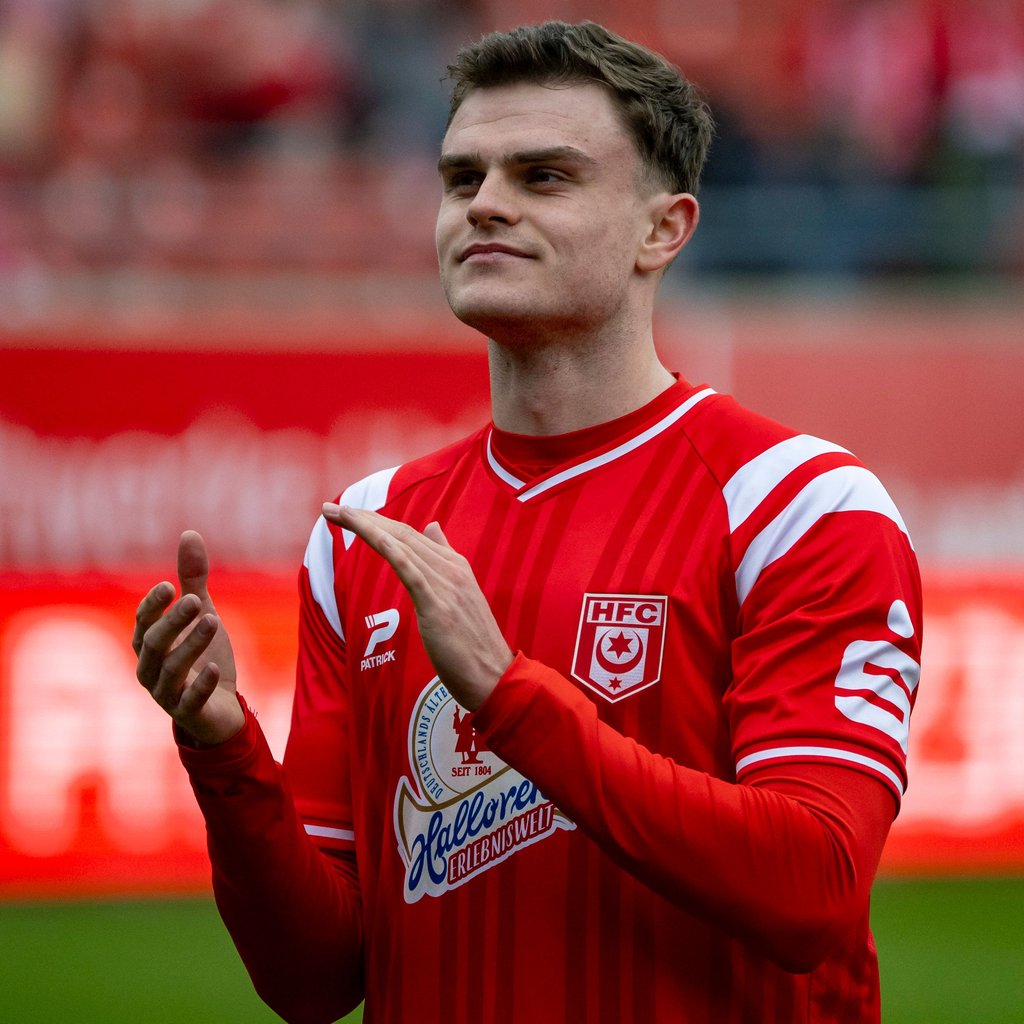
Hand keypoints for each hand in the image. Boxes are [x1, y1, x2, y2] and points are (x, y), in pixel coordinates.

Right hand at [132, 530, 244, 745]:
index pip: (143, 623)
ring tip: (212, 620)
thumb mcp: (202, 613)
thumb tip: (189, 533)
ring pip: (170, 671)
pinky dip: (200, 686)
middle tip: (195, 600)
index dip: (152, 606)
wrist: (222, 709)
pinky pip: (189, 703)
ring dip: (190, 645)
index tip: (170, 585)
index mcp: (150, 646)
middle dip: (173, 621)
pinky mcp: (189, 714)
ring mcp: (167, 695)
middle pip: (154, 644)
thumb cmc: (203, 656)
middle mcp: (151, 671)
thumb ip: (194, 579)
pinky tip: (213, 667)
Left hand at [323, 504, 512, 709]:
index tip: (348, 514)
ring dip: (365, 526)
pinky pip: (410, 570)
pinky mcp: (438, 605)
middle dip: (363, 518)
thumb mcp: (460, 594)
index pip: (410, 534)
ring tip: (336, 514)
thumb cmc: (473, 645)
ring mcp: (446, 585)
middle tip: (330, 509)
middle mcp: (451, 568)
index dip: (377, 521)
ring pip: (401, 544)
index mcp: (455, 565)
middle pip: (401, 533)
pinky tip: (370, 534)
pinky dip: (389, 548)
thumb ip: (445, 559)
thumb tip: (432, 527)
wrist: (495, 677)